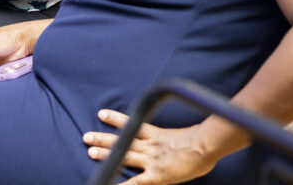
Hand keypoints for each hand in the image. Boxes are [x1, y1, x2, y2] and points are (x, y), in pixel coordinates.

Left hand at [83, 110, 216, 184]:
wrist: (206, 145)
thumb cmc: (202, 142)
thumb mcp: (185, 136)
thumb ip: (173, 140)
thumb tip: (175, 143)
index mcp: (157, 134)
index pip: (132, 124)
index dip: (115, 119)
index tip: (101, 114)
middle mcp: (150, 145)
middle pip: (122, 140)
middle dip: (103, 139)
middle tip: (85, 137)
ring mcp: (152, 160)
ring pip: (124, 155)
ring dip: (106, 155)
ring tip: (90, 152)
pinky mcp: (157, 175)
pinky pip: (136, 182)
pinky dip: (123, 184)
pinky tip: (110, 184)